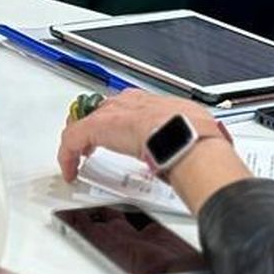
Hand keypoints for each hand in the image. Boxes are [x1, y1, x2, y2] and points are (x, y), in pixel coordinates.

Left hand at [57, 91, 250, 213]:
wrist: (186, 137)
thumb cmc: (195, 136)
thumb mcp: (194, 132)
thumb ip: (190, 142)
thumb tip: (206, 158)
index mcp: (154, 104)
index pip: (129, 105)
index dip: (120, 119)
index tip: (119, 133)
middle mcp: (131, 103)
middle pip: (102, 109)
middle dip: (94, 126)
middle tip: (89, 144)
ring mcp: (113, 114)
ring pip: (84, 122)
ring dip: (80, 140)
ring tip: (77, 156)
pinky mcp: (97, 127)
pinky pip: (72, 140)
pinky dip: (68, 156)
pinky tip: (70, 170)